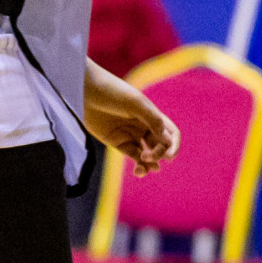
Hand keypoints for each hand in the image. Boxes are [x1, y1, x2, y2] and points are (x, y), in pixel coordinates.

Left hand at [83, 60, 180, 176]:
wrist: (87, 92)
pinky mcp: (117, 141)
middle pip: (159, 145)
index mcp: (153, 116)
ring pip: (147, 153)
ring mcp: (131, 134)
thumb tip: (167, 140)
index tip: (169, 157)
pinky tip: (139, 170)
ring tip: (145, 170)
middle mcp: (145, 126)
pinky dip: (138, 164)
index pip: (171, 134)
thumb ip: (152, 120)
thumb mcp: (136, 104)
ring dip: (150, 163)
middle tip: (148, 157)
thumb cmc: (114, 93)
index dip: (173, 146)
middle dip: (158, 154)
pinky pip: (132, 155)